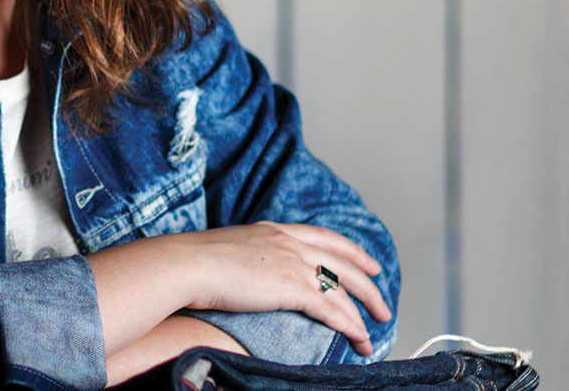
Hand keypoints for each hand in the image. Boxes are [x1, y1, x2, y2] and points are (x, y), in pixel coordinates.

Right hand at [167, 221, 392, 356]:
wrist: (187, 264)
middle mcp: (289, 242)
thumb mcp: (228, 248)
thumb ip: (248, 255)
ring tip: (374, 333)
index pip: (324, 237)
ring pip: (343, 289)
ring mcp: (293, 263)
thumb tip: (247, 269)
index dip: (351, 251)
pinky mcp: (292, 287)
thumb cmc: (193, 261)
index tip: (367, 263)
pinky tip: (358, 338)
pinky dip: (350, 326)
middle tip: (382, 303)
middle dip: (368, 285)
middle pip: (344, 263)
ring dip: (363, 313)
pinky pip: (332, 310)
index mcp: (275, 230)